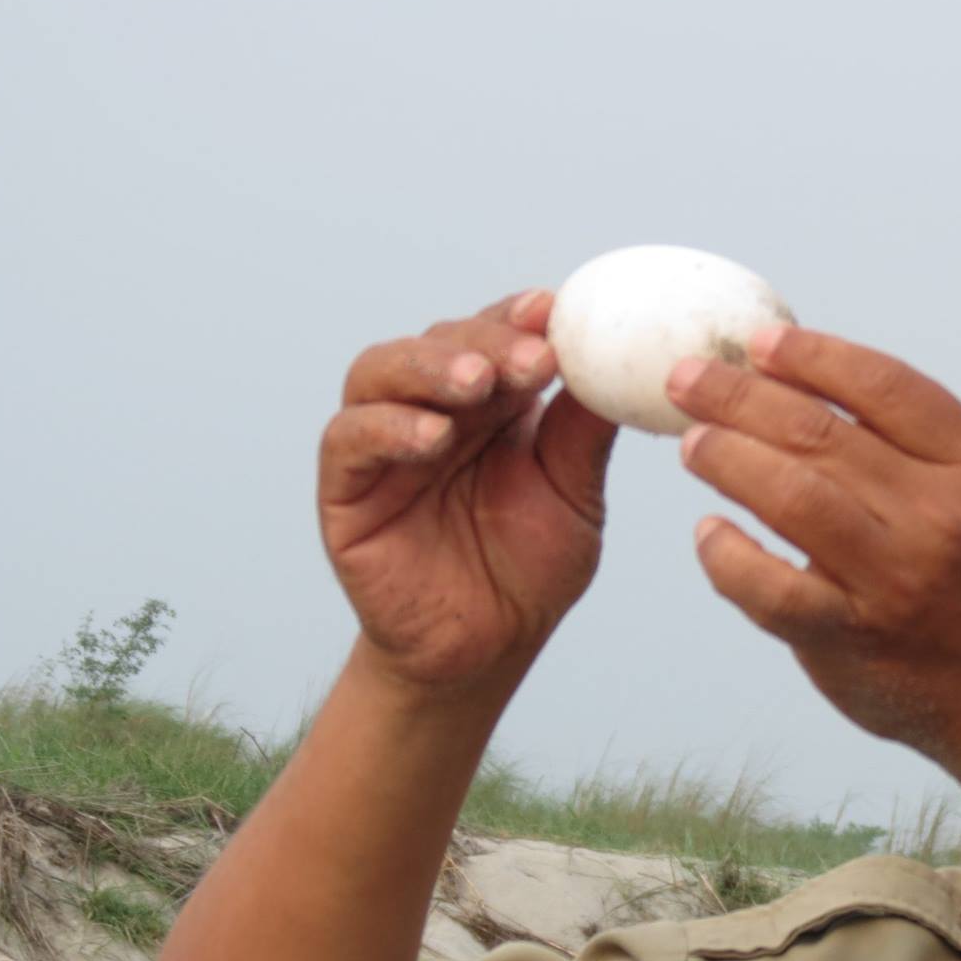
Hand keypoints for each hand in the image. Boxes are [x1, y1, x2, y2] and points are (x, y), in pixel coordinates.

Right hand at [319, 291, 617, 694]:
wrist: (486, 650)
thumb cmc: (529, 571)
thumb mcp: (574, 497)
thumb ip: (583, 437)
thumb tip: (614, 371)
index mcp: (490, 405)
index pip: (494, 337)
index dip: (517, 317)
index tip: (553, 310)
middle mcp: (431, 409)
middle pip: (441, 343)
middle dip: (486, 341)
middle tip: (531, 356)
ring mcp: (383, 445)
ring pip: (381, 373)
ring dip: (429, 367)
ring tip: (477, 382)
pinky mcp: (346, 490)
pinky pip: (350, 440)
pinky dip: (387, 427)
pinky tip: (432, 437)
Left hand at [667, 328, 960, 784]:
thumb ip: (907, 447)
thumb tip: (796, 384)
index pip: (884, 386)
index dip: (811, 356)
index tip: (759, 342)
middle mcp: (940, 518)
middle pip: (822, 433)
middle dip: (741, 396)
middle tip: (688, 379)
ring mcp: (895, 581)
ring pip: (791, 496)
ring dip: (728, 459)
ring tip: (694, 445)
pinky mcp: (852, 639)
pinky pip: (770, 587)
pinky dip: (727, 556)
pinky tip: (710, 534)